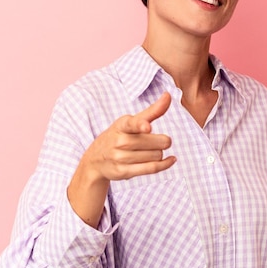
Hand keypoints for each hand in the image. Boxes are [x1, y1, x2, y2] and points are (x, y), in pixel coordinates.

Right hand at [67, 92, 175, 225]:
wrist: (95, 160)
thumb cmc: (119, 136)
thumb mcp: (130, 122)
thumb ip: (152, 111)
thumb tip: (168, 95)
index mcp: (121, 125)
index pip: (132, 124)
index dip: (141, 125)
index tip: (147, 127)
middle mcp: (119, 141)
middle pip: (156, 142)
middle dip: (163, 141)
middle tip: (157, 141)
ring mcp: (120, 157)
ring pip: (156, 155)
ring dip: (159, 153)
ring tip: (151, 151)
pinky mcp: (123, 172)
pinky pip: (151, 168)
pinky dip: (165, 164)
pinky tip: (171, 159)